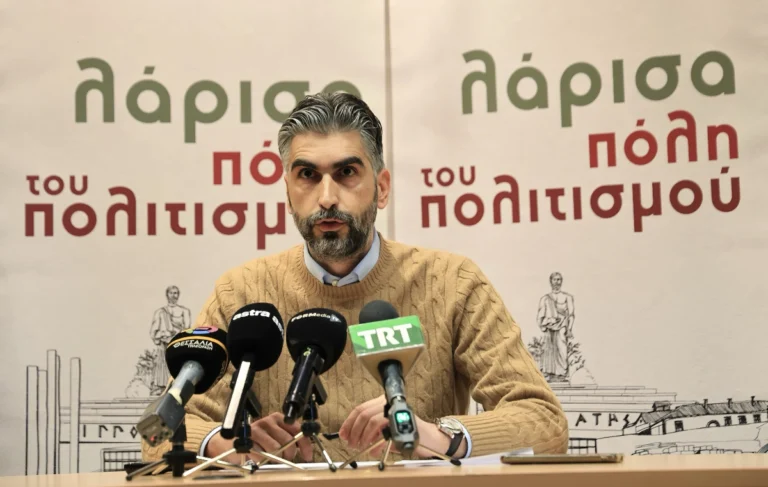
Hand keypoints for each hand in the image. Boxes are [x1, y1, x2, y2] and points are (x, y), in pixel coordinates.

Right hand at [250, 412, 312, 462]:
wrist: (236, 441)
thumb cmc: (260, 440)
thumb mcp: (277, 436)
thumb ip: (290, 439)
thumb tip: (305, 450)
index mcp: (279, 418)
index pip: (297, 429)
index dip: (305, 444)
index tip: (307, 456)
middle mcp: (268, 420)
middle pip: (287, 440)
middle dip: (289, 454)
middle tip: (285, 458)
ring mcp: (257, 428)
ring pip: (275, 449)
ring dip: (275, 457)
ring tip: (270, 456)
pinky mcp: (247, 439)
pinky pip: (261, 455)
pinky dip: (262, 459)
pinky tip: (259, 455)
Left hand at [339, 396, 464, 458]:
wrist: (430, 439)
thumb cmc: (407, 435)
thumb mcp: (385, 432)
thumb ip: (370, 432)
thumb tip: (352, 437)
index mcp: (383, 402)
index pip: (360, 408)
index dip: (349, 422)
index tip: (343, 434)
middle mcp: (389, 403)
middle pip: (363, 412)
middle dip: (354, 430)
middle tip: (351, 443)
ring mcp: (396, 410)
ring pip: (371, 419)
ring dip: (363, 436)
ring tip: (361, 446)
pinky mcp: (402, 419)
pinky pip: (383, 428)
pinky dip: (375, 441)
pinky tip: (374, 449)